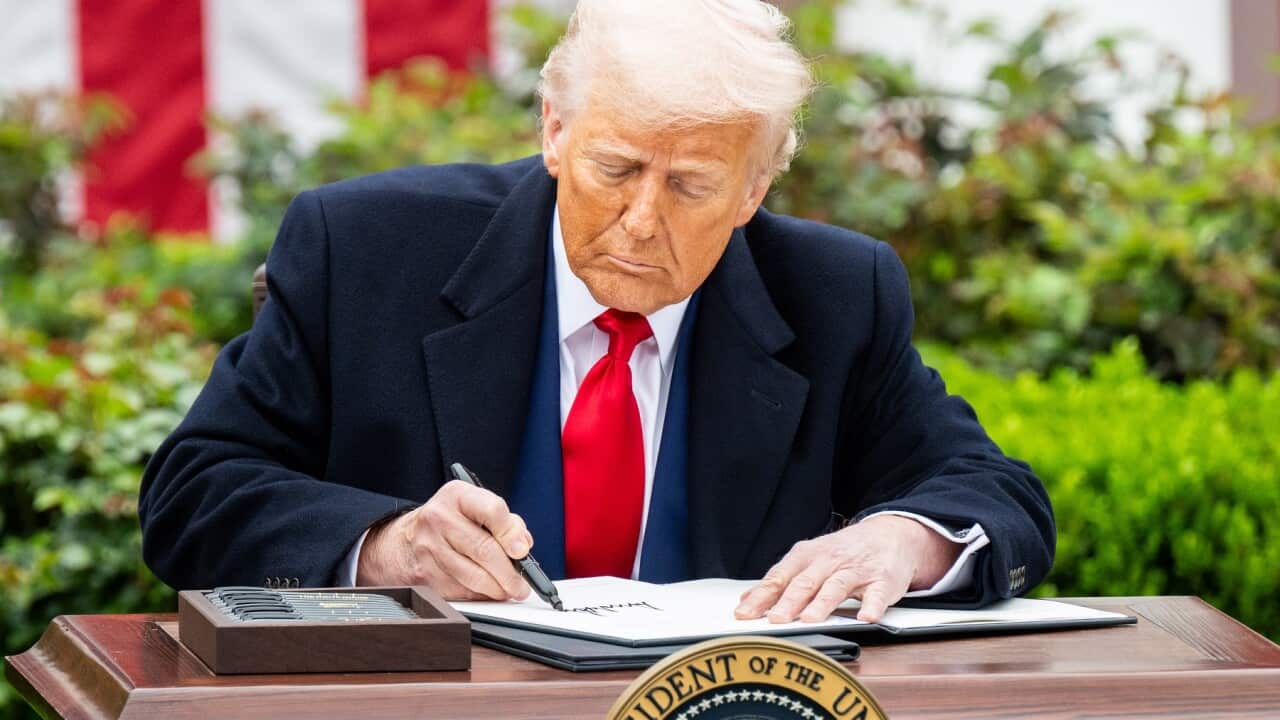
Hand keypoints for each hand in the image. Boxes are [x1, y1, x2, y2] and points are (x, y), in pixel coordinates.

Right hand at [356, 480, 533, 599]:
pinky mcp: (423, 575)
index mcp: (457, 495)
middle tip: (522, 586)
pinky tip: (486, 592)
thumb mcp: (476, 507)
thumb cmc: (452, 522)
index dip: (511, 533)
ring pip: (472, 576)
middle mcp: (439, 518)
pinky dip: (478, 595)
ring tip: (508, 591)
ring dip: (497, 589)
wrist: (407, 539)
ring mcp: (428, 548)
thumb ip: (506, 522)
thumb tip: (523, 546)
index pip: (492, 510)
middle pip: (483, 550)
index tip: (522, 551)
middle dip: (509, 574)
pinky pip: (459, 591)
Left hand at [734, 515, 959, 623]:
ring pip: (836, 587)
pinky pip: (877, 594)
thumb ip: (781, 580)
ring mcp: (856, 570)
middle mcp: (829, 561)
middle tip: (775, 620)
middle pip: (805, 582)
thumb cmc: (841, 553)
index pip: (779, 577)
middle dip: (788, 602)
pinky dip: (872, 605)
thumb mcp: (808, 559)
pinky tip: (866, 617)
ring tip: (810, 619)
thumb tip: (747, 600)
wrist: (888, 535)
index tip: (745, 613)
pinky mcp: (882, 580)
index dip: (761, 596)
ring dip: (822, 603)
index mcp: (806, 556)